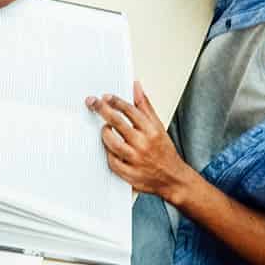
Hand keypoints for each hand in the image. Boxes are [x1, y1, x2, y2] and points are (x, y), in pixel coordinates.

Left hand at [88, 83, 196, 200]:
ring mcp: (136, 160)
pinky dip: (108, 154)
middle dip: (102, 110)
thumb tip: (136, 87)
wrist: (172, 178)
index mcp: (151, 130)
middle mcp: (143, 144)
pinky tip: (108, 148)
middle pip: (118, 123)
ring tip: (104, 129)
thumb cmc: (164, 151)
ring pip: (112, 143)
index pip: (130, 110)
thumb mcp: (158, 126)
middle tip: (92, 103)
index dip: (116, 101)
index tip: (106, 97)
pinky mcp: (130, 174)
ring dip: (104, 133)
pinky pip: (112, 162)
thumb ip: (145, 106)